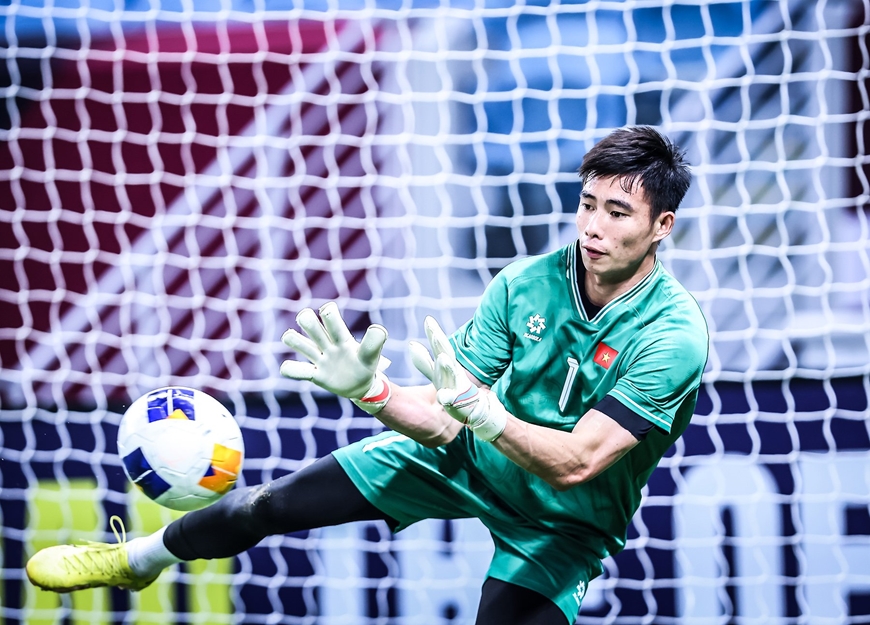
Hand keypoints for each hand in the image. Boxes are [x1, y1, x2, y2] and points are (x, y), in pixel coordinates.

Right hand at [280, 302, 390, 413]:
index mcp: (342, 337)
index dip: (328, 313)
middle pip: (313, 327)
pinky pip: (298, 371)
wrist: (362, 385)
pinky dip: (290, 369)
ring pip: (301, 344)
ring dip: (293, 339)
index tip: (328, 312)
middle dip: (307, 320)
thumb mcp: (372, 355)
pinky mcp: (315, 375)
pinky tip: (288, 368)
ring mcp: (320, 359)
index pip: (331, 319)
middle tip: (305, 318)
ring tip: (289, 337)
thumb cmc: (366, 365)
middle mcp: (328, 345)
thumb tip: (378, 329)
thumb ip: (374, 343)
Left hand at [409, 316, 505, 441]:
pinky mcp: (459, 402)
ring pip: (451, 375)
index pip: (440, 346)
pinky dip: (448, 398)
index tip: (428, 319)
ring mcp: (456, 386)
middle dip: (440, 342)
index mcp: (447, 365)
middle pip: (446, 354)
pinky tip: (443, 397)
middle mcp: (453, 372)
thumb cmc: (454, 389)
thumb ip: (424, 361)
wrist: (475, 410)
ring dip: (447, 366)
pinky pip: (452, 400)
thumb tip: (412, 344)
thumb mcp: (437, 374)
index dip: (434, 333)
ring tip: (442, 358)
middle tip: (433, 328)